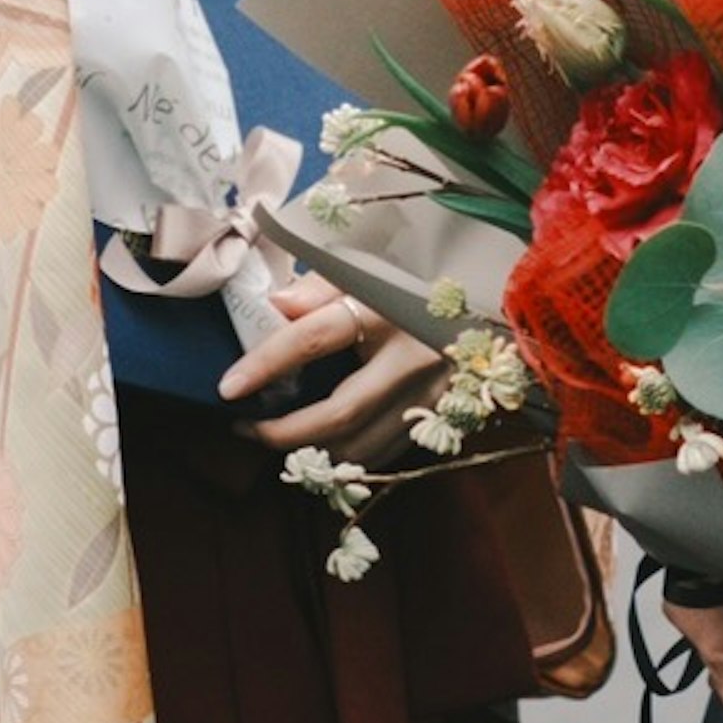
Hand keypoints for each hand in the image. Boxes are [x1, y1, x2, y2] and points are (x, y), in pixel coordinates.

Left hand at [221, 270, 442, 465]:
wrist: (495, 295)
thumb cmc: (422, 274)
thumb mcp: (372, 266)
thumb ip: (320, 286)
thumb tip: (274, 308)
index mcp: (389, 308)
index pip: (315, 338)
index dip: (265, 364)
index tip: (228, 387)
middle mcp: (412, 358)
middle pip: (339, 414)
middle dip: (283, 432)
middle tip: (245, 426)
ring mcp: (432, 394)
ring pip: (362, 446)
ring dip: (311, 452)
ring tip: (275, 437)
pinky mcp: (443, 416)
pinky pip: (386, 451)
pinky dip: (348, 456)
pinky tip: (321, 445)